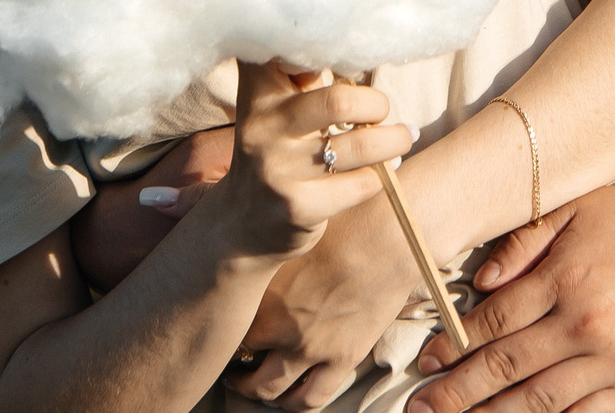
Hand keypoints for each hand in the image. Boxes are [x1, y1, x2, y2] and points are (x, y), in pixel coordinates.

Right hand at [217, 65, 410, 264]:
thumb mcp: (278, 104)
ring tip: (402, 137)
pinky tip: (381, 171)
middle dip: (376, 104)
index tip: (350, 61)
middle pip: (340, 100)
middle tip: (381, 111)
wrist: (244, 222)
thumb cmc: (279, 147)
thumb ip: (303, 72)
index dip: (330, 49)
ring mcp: (278, 170)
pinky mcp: (298, 207)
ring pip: (361, 146)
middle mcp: (262, 128)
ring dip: (394, 140)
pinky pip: (363, 184)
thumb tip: (356, 44)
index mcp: (259, 92)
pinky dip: (381, 175)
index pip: (291, 53)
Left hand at [224, 200, 423, 405]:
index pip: (227, 326)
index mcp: (261, 294)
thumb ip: (266, 253)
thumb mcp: (292, 231)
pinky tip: (295, 390)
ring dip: (260, 392)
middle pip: (241, 364)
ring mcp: (309, 348)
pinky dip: (297, 400)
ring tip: (260, 384)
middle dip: (235, 370)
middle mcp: (278, 327)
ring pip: (271, 391)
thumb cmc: (344, 219)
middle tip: (236, 366)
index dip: (223, 330)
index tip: (227, 329)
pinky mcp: (342, 358)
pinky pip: (312, 397)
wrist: (390, 233)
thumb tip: (246, 248)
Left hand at [405, 184, 614, 412]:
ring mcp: (612, 359)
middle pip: (506, 368)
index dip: (454, 345)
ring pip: (538, 401)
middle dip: (456, 392)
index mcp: (565, 278)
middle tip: (421, 407)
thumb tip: (479, 283)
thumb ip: (522, 243)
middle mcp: (586, 323)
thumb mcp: (572, 210)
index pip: (494, 322)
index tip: (427, 360)